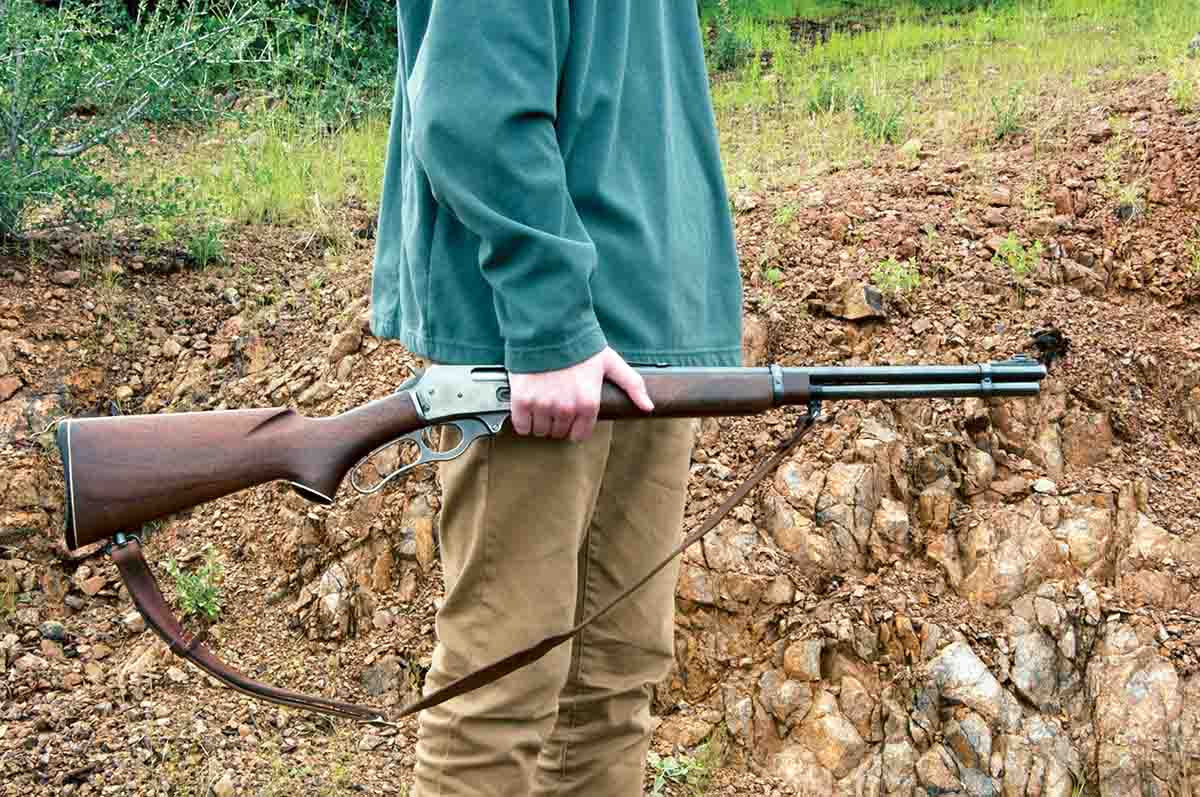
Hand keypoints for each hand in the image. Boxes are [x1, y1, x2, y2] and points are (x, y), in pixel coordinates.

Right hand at [508, 347, 653, 441]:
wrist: (549, 328)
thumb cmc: (580, 345)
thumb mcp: (611, 363)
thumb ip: (632, 385)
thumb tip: (648, 407)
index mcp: (588, 403)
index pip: (580, 435)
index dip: (576, 427)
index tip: (572, 416)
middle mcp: (566, 409)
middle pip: (559, 433)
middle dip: (559, 422)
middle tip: (557, 404)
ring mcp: (543, 405)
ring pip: (541, 431)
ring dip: (541, 422)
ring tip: (543, 403)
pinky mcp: (522, 401)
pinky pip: (522, 425)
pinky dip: (524, 420)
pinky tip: (528, 408)